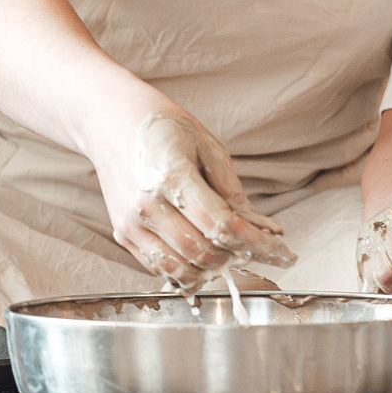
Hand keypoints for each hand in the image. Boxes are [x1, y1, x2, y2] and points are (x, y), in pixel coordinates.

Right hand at [94, 104, 295, 289]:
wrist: (109, 121)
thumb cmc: (162, 128)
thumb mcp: (206, 145)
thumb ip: (232, 190)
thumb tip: (261, 227)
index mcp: (172, 177)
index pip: (223, 226)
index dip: (258, 244)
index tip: (282, 251)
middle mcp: (147, 206)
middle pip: (204, 253)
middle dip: (239, 258)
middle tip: (258, 251)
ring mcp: (131, 223)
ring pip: (180, 270)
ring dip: (212, 271)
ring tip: (231, 257)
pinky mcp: (122, 232)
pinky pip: (159, 267)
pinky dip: (186, 270)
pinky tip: (204, 258)